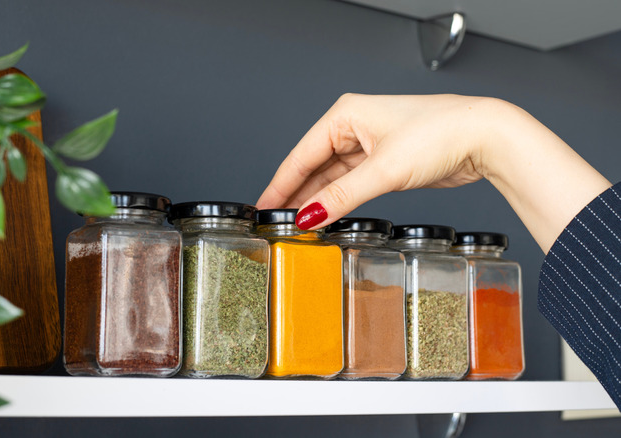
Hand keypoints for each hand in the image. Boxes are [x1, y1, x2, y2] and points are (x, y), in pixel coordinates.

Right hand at [256, 94, 610, 251]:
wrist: (486, 138)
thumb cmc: (440, 134)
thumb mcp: (383, 170)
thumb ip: (342, 196)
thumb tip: (308, 216)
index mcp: (346, 115)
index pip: (302, 154)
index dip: (281, 183)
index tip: (264, 207)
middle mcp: (355, 126)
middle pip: (314, 166)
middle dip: (297, 194)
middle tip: (277, 222)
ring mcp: (371, 144)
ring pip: (333, 176)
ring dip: (319, 199)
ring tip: (298, 224)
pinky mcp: (386, 161)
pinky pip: (352, 182)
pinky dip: (340, 199)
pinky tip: (327, 214)